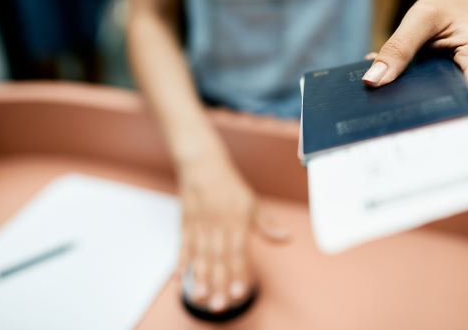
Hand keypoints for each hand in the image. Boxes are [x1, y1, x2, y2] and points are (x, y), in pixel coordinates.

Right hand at [178, 158, 287, 312]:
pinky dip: (180, 262)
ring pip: (199, 255)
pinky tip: (180, 278)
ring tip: (200, 297)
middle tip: (219, 305)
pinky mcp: (185, 223)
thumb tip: (287, 237)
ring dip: (199, 277)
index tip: (240, 292)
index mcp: (236, 219)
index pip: (238, 251)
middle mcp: (217, 222)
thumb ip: (266, 225)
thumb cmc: (229, 184)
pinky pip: (182, 245)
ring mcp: (199, 223)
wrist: (202, 162)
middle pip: (217, 258)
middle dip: (218, 283)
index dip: (239, 272)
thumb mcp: (251, 202)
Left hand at [362, 0, 467, 105]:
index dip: (432, 112)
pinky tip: (407, 83)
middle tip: (386, 97)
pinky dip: (424, 96)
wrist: (467, 9)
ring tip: (399, 84)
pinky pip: (446, 105)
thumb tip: (372, 81)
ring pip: (449, 111)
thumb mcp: (421, 17)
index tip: (398, 112)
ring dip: (420, 100)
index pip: (462, 103)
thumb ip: (398, 48)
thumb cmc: (448, 9)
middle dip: (420, 106)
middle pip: (455, 111)